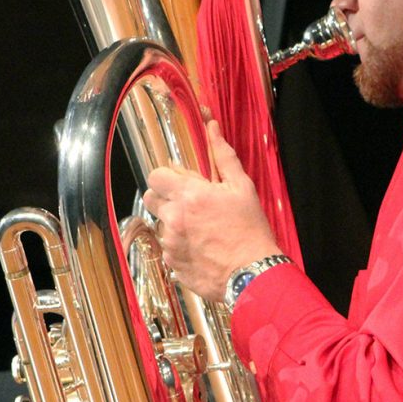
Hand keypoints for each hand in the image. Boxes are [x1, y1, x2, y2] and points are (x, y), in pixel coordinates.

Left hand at [143, 120, 278, 301]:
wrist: (252, 274)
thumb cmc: (250, 230)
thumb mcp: (242, 187)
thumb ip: (223, 156)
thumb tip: (212, 127)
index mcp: (189, 195)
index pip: (155, 176)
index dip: (165, 177)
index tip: (179, 181)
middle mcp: (174, 218)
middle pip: (150, 198)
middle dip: (165, 198)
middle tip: (189, 203)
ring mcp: (170, 243)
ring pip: (160, 224)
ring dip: (174, 223)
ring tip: (201, 229)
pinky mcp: (172, 263)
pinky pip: (167, 248)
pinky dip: (179, 245)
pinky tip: (201, 247)